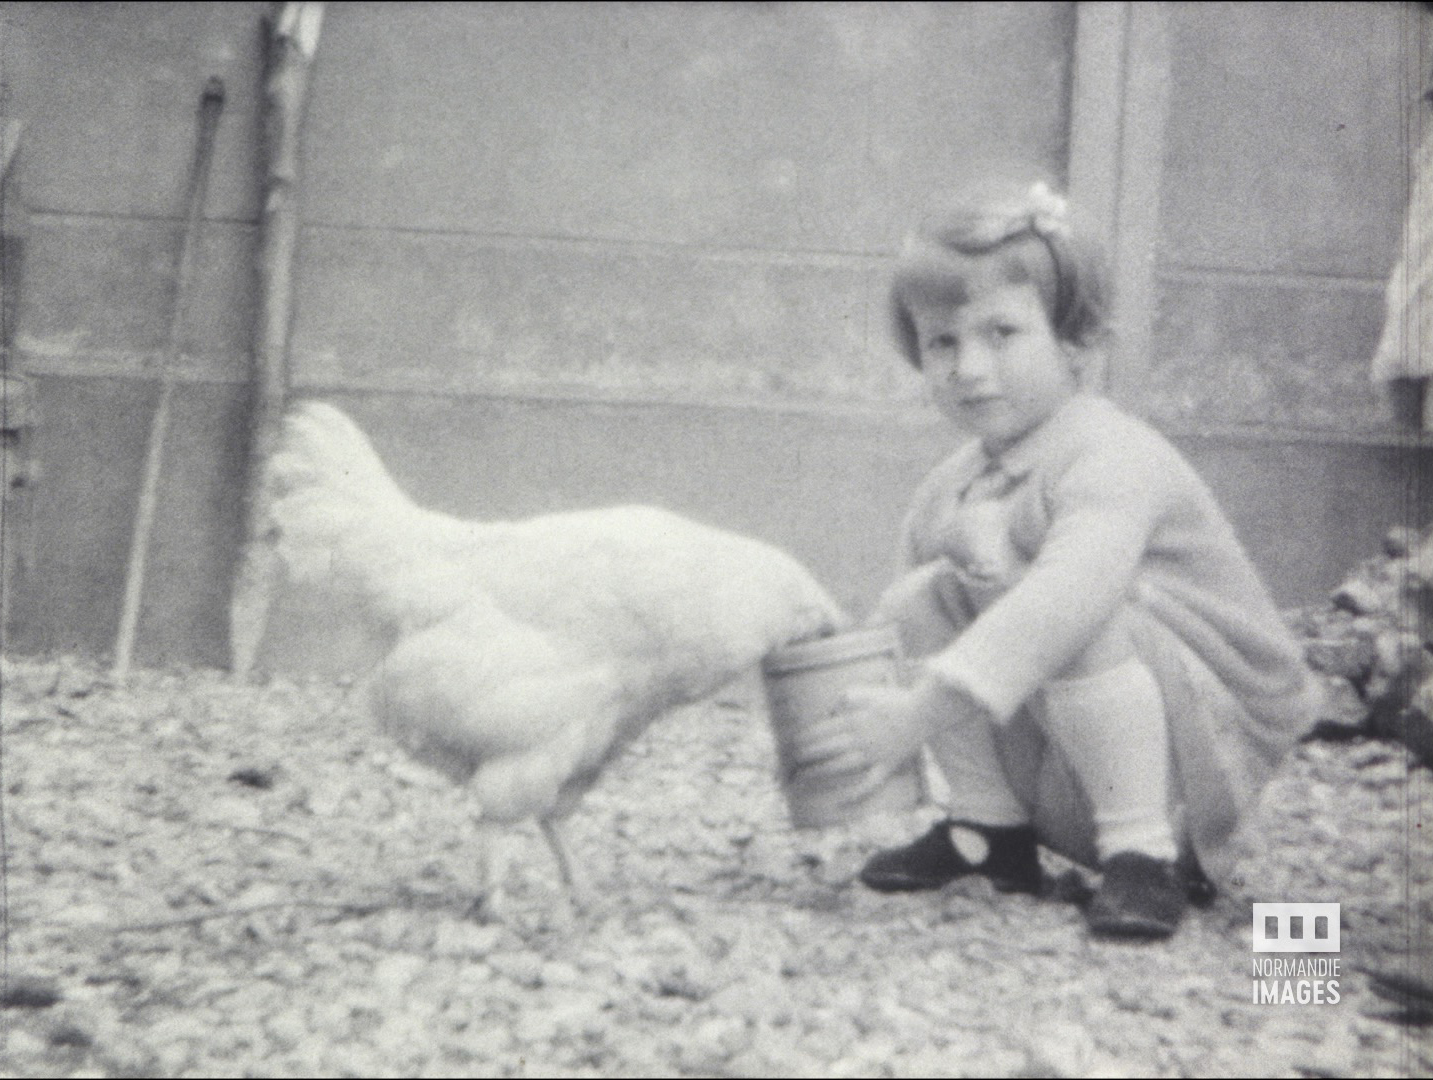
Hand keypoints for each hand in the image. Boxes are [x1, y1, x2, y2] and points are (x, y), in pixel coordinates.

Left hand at [798, 682, 930, 806]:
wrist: (923, 712)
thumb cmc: (893, 700)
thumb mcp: (864, 692)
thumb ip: (844, 700)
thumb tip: (829, 712)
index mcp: (852, 719)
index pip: (821, 731)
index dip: (804, 739)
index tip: (793, 744)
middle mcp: (859, 738)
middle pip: (826, 749)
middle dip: (806, 756)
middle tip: (793, 762)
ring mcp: (873, 754)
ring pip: (840, 766)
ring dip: (820, 772)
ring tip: (805, 777)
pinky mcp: (886, 766)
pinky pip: (870, 783)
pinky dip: (856, 794)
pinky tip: (842, 803)